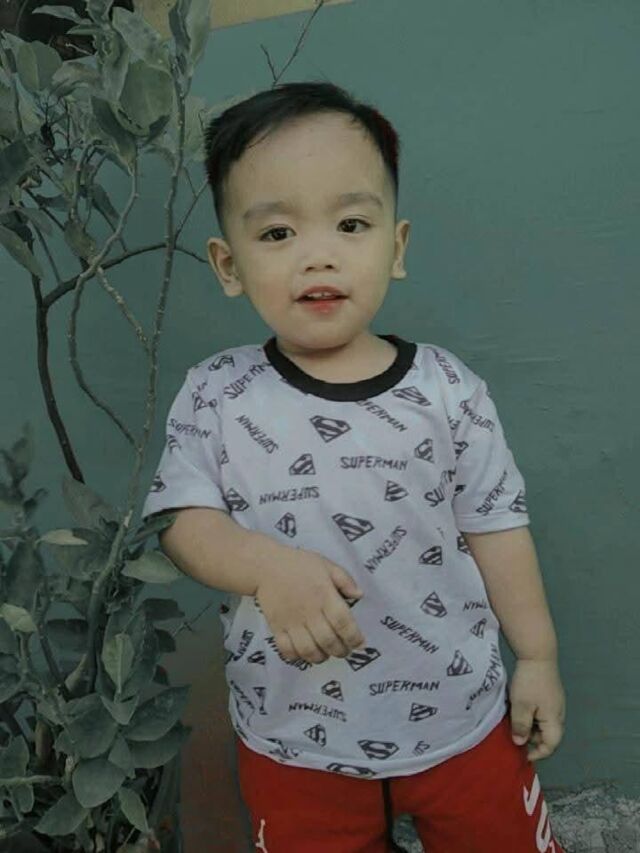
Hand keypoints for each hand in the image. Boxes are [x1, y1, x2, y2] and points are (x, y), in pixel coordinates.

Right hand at [255, 548, 366, 663]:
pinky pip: (287, 649)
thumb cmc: (299, 564)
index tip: (359, 643)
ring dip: (320, 657)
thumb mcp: (326, 565)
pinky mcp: (276, 627)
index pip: (343, 622)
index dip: (354, 637)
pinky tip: (304, 652)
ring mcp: (292, 621)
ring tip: (326, 654)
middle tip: (344, 650)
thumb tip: (360, 595)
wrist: (266, 566)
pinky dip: (297, 656)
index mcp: (324, 595)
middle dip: (340, 651)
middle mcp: (309, 611)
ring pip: (308, 649)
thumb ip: (345, 580)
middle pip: (328, 640)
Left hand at [508, 657, 565, 760]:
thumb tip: (520, 743)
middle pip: (548, 735)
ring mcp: (555, 703)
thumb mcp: (521, 705)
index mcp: (554, 719)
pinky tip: (519, 709)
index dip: (538, 753)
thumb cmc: (530, 682)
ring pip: (544, 723)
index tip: (523, 755)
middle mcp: (558, 713)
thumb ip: (520, 726)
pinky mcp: (550, 694)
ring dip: (530, 726)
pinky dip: (531, 715)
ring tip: (514, 721)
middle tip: (515, 735)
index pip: (550, 745)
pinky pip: (542, 712)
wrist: (537, 655)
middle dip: (532, 739)